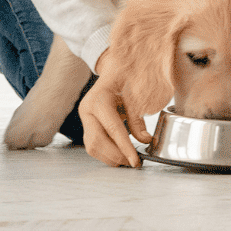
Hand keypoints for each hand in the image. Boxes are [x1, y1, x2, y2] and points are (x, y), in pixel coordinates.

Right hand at [79, 49, 151, 167]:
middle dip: (116, 155)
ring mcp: (85, 118)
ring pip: (92, 147)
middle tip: (133, 162)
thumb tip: (145, 140)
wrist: (114, 68)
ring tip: (128, 159)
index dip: (124, 147)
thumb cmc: (125, 76)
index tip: (135, 161)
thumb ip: (138, 118)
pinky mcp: (87, 125)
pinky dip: (107, 153)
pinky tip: (120, 153)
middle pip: (97, 142)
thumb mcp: (135, 93)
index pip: (112, 129)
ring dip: (110, 157)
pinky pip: (93, 145)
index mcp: (99, 99)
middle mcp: (87, 109)